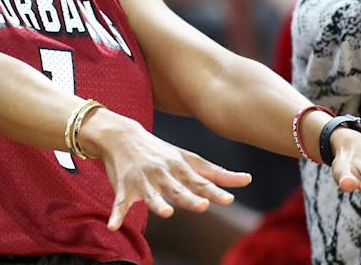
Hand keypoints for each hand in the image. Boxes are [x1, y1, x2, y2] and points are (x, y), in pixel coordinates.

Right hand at [85, 113, 251, 229]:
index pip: (199, 181)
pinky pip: (120, 202)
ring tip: (165, 212)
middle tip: (202, 206)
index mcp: (179, 166)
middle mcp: (162, 172)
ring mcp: (142, 180)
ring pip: (151, 194)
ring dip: (157, 203)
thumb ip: (215, 173)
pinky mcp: (124, 187)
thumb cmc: (161, 151)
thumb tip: (247, 180)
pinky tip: (113, 225)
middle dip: (189, 197)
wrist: (121, 135)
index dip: (213, 190)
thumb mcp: (187, 159)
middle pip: (177, 188)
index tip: (229, 199)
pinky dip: (116, 214)